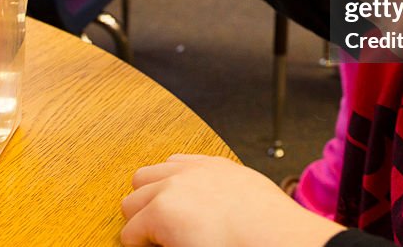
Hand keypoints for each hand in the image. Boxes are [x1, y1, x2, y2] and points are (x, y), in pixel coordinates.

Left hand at [120, 154, 342, 246]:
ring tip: (159, 242)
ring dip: (140, 221)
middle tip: (162, 229)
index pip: (175, 165)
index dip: (171, 191)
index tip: (178, 211)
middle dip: (148, 201)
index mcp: (215, 168)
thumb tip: (225, 218)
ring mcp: (172, 188)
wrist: (273, 237)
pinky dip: (139, 246)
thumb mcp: (252, 196)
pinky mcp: (160, 212)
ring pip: (131, 202)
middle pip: (145, 177)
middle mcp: (191, 172)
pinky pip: (130, 233)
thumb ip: (230, 196)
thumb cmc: (271, 230)